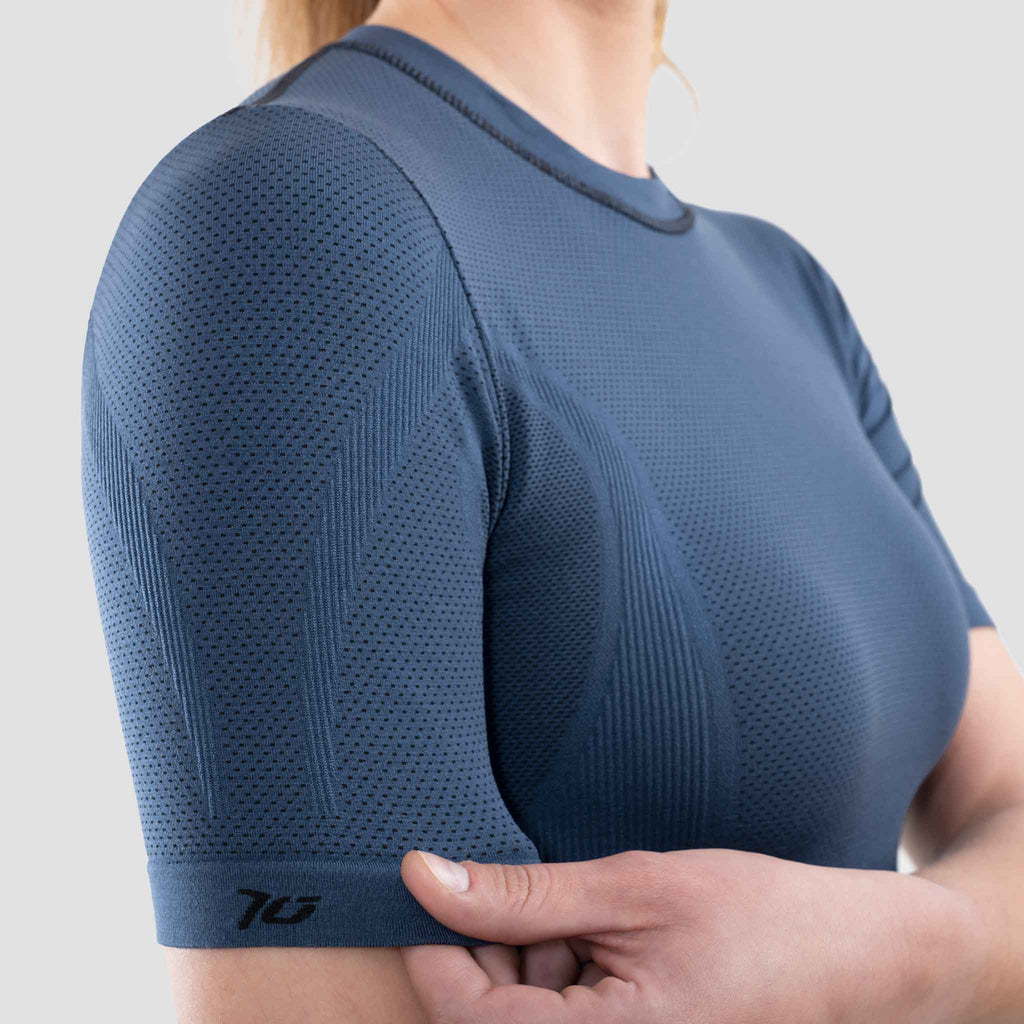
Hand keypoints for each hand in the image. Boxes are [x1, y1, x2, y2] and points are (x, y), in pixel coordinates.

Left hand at [398, 846, 985, 1023]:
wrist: (854, 955)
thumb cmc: (758, 918)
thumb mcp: (634, 891)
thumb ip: (523, 894)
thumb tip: (423, 877)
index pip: (465, 1017)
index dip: (433, 947)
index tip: (427, 883)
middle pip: (490, 1015)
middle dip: (489, 945)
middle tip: (529, 885)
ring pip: (525, 1010)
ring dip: (529, 953)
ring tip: (586, 909)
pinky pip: (565, 1013)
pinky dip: (562, 967)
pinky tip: (600, 933)